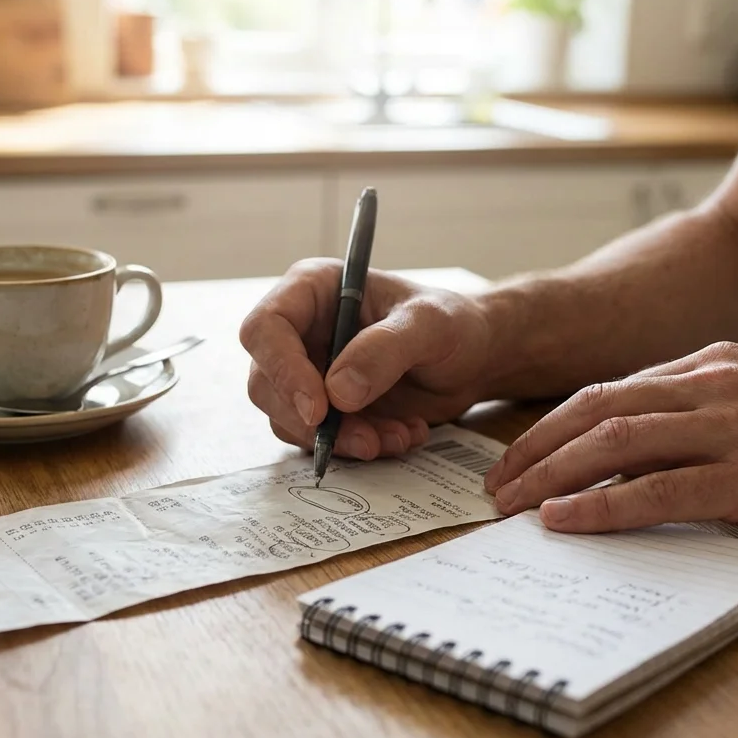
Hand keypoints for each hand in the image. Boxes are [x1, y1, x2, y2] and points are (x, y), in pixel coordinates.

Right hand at [240, 259, 490, 459]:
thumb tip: (338, 393)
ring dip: (340, 440)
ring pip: (289, 419)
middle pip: (265, 383)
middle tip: (366, 440)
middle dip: (312, 422)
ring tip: (397, 436)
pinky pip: (318, 440)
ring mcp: (308, 373)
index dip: (282, 370)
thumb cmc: (452, 324)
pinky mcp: (323, 409)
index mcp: (312, 290)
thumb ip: (385, 349)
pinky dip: (357, 448)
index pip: (265, 328)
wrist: (472, 360)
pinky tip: (400, 435)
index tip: (319, 409)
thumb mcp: (430, 324)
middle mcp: (300, 331)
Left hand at [483, 341, 737, 556]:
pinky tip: (566, 522)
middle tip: (496, 485)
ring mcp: (735, 428)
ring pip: (615, 441)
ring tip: (511, 506)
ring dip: (551, 475)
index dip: (554, 426)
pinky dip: (601, 506)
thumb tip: (631, 451)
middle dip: (534, 448)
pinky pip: (656, 490)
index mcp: (717, 364)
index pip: (611, 389)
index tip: (518, 457)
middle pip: (597, 408)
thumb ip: (702, 416)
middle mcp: (717, 385)